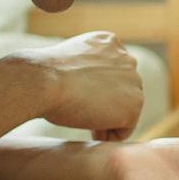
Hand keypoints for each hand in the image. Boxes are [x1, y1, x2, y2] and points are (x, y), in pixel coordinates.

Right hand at [8, 32, 143, 140]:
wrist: (45, 80)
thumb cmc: (44, 75)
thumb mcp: (68, 63)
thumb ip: (85, 70)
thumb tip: (85, 88)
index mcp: (110, 43)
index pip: (112, 74)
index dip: (95, 92)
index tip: (78, 100)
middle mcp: (126, 58)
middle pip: (122, 93)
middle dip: (104, 107)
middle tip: (81, 115)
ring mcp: (134, 81)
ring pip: (125, 111)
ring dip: (107, 121)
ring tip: (84, 123)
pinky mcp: (134, 104)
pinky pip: (125, 130)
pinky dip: (109, 136)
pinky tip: (91, 132)